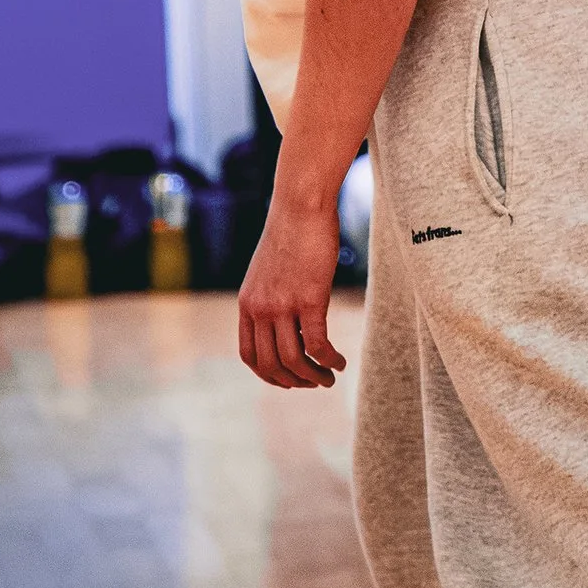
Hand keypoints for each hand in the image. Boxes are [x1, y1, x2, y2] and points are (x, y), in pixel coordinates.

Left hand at [237, 192, 347, 389]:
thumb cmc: (291, 231)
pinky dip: (329, 360)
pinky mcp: (309, 299)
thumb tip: (286, 317)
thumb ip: (270, 296)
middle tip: (314, 383)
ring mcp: (283, 305)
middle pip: (270, 364)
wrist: (300, 204)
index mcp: (247, 304)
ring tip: (329, 379)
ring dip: (313, 377)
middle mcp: (260, 309)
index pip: (249, 354)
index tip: (288, 380)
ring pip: (294, 360)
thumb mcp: (269, 269)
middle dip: (293, 381)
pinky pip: (318, 344)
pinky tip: (340, 363)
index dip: (268, 374)